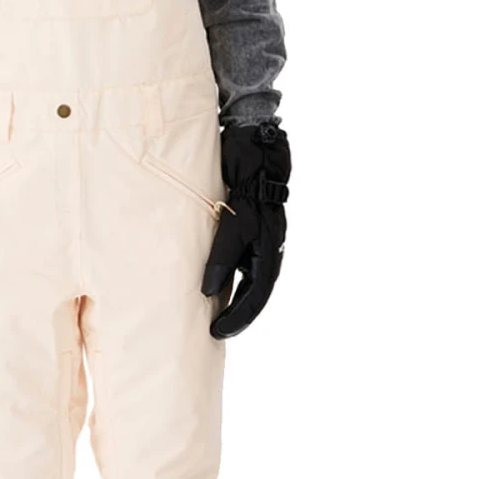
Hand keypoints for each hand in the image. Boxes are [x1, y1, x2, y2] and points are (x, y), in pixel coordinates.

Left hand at [201, 121, 290, 338]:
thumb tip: (208, 291)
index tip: (217, 333)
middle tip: (216, 331)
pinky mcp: (253, 225)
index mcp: (270, 251)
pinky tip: (219, 278)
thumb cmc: (246, 182)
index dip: (237, 318)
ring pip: (251, 276)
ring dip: (236, 296)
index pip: (256, 296)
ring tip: (216, 313)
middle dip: (238, 314)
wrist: (256, 145)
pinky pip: (244, 259)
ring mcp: (264, 237)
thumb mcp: (232, 223)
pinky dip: (233, 275)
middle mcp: (270, 248)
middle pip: (256, 291)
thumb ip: (221, 257)